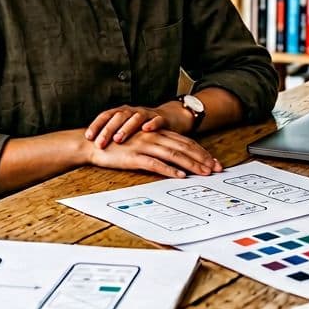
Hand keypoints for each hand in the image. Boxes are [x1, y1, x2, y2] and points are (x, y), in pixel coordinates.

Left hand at [86, 104, 180, 147]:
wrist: (168, 118)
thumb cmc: (142, 128)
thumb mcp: (126, 129)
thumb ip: (111, 134)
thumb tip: (91, 144)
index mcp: (121, 112)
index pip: (106, 116)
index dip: (96, 125)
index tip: (88, 137)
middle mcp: (132, 111)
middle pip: (118, 117)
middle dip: (108, 130)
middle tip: (100, 143)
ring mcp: (147, 114)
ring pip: (135, 118)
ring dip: (126, 128)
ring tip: (119, 139)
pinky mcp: (162, 118)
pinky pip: (157, 120)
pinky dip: (152, 124)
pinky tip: (147, 129)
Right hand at [86, 129, 221, 177]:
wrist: (92, 143)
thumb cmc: (115, 145)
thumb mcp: (139, 143)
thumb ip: (156, 147)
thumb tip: (174, 160)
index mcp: (155, 133)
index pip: (184, 141)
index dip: (201, 151)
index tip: (213, 161)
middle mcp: (153, 136)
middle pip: (184, 147)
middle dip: (202, 158)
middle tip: (216, 169)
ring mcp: (144, 145)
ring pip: (174, 154)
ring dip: (191, 164)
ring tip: (204, 173)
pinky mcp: (134, 156)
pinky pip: (156, 163)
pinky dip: (169, 170)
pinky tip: (180, 176)